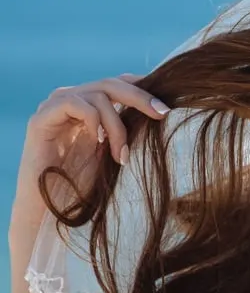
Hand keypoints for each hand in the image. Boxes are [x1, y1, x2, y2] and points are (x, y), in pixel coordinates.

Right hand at [14, 72, 169, 218]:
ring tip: (121, 156)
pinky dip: (93, 120)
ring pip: (97, 95)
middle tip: (162, 113)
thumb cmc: (83, 185)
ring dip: (116, 126)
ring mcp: (54, 107)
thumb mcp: (113, 152)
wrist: (50, 208)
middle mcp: (71, 101)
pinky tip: (99, 142)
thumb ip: (127, 131)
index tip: (165, 101)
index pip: (117, 85)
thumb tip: (160, 114)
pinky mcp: (41, 118)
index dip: (141, 87)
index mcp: (88, 107)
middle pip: (110, 84)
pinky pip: (74, 103)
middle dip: (140, 97)